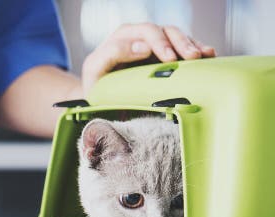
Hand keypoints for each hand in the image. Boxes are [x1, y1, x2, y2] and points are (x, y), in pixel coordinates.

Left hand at [81, 23, 215, 93]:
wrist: (100, 96)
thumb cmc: (95, 84)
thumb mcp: (95, 70)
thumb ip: (111, 55)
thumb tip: (142, 48)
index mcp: (122, 38)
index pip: (143, 33)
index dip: (157, 43)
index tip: (168, 58)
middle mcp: (140, 37)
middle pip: (163, 31)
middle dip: (178, 43)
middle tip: (190, 57)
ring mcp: (154, 44)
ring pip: (176, 36)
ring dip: (191, 45)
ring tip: (203, 56)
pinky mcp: (166, 54)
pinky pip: (184, 47)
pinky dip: (197, 50)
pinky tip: (210, 56)